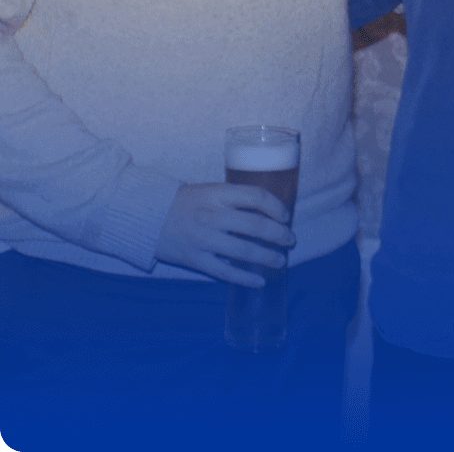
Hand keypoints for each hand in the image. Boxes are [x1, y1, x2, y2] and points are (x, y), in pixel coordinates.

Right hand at [154, 183, 295, 286]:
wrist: (145, 217)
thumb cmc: (182, 202)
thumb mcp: (208, 190)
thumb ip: (232, 198)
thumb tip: (264, 210)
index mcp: (218, 194)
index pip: (256, 197)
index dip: (276, 207)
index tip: (285, 215)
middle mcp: (213, 216)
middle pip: (255, 225)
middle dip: (278, 234)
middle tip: (290, 240)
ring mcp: (204, 240)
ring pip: (244, 250)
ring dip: (267, 257)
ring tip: (280, 260)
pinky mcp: (195, 259)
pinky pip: (225, 272)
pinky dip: (245, 278)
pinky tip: (260, 281)